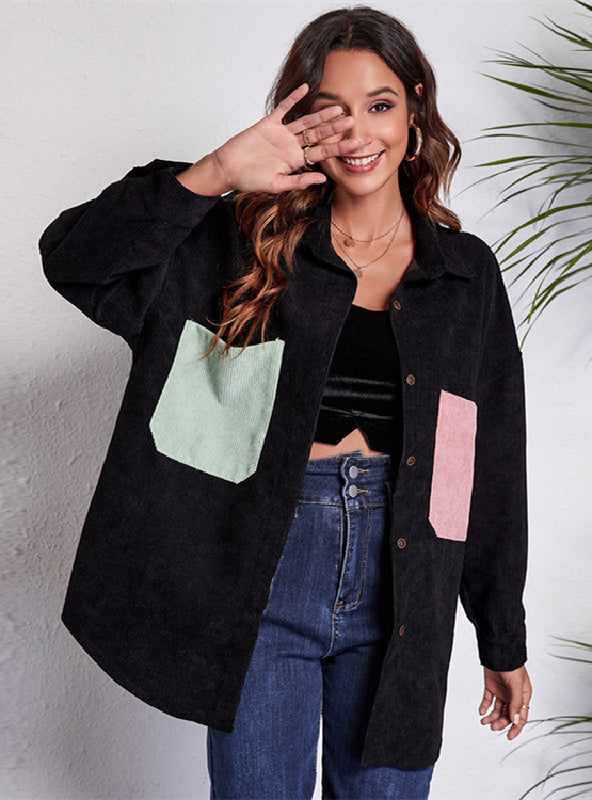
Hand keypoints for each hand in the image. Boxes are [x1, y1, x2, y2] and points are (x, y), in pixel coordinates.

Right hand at [211, 83, 366, 193]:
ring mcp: (281, 134)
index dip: (341, 148)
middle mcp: (291, 146)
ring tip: (337, 106)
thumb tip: (322, 179)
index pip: (323, 153)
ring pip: (305, 121)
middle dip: (335, 128)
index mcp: (296, 161)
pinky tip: (306, 89)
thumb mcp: (276, 185)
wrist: (227, 169)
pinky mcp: (268, 124)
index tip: (358, 145)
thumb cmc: (248, 180)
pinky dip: (294, 98)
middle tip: (353, 120)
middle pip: (318, 135)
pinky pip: (284, 109)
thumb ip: (298, 182)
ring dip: (321, 114)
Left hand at [479, 665, 531, 739]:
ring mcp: (502, 691)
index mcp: (523, 696)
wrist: (499, 652)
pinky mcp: (491, 686)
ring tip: (484, 721)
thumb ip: (516, 704)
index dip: (516, 728)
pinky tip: (481, 712)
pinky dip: (484, 706)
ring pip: (497, 709)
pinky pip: (488, 700)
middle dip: (501, 722)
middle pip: (508, 715)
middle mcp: (512, 696)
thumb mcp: (516, 686)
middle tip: (493, 727)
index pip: (521, 717)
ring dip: (491, 716)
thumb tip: (515, 721)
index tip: (509, 737)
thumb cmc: (512, 666)